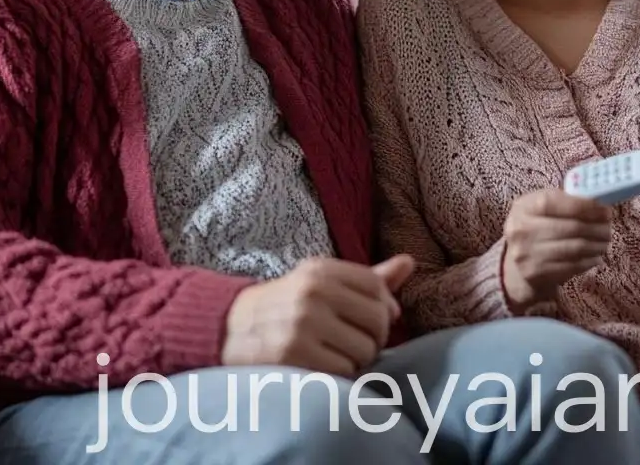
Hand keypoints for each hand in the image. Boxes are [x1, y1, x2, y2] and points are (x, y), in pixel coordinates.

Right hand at [221, 253, 413, 373]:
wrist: (229, 328)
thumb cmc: (287, 307)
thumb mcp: (320, 284)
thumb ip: (366, 279)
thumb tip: (410, 262)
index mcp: (320, 270)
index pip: (377, 288)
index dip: (381, 309)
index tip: (364, 319)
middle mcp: (313, 292)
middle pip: (378, 321)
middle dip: (371, 338)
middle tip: (348, 342)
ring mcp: (303, 323)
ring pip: (365, 351)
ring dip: (354, 360)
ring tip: (331, 354)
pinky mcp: (295, 354)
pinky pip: (345, 372)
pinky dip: (338, 376)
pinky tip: (318, 367)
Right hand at [499, 187, 614, 310]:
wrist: (515, 264)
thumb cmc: (535, 228)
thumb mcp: (540, 209)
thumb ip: (564, 201)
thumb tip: (598, 200)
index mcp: (523, 207)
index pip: (554, 202)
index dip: (583, 205)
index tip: (604, 209)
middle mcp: (521, 229)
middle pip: (571, 227)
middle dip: (597, 228)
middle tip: (608, 228)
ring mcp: (528, 253)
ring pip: (576, 248)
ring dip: (597, 245)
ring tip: (604, 242)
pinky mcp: (537, 273)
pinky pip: (573, 266)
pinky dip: (590, 260)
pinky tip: (595, 256)